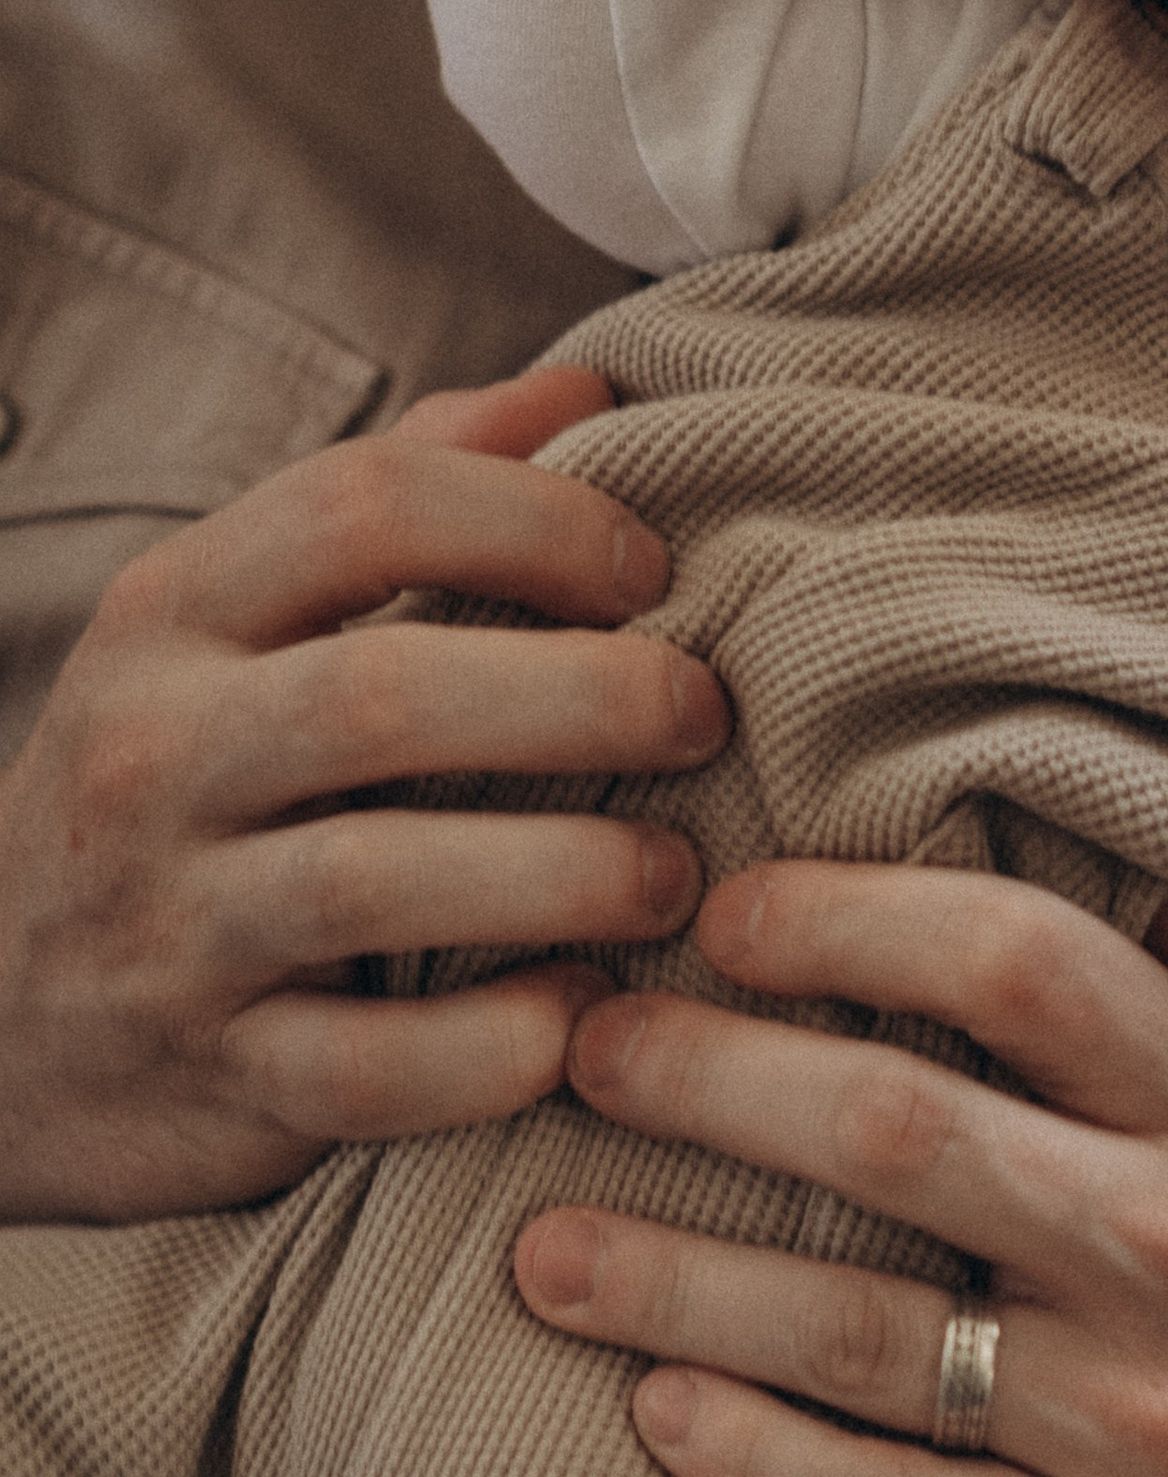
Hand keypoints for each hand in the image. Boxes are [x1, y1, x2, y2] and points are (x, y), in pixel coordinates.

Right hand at [0, 364, 729, 1222]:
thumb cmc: (183, 781)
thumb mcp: (239, 619)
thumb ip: (408, 493)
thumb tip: (583, 394)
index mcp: (174, 614)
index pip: (363, 508)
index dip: (537, 522)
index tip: (653, 574)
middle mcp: (157, 758)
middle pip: (383, 696)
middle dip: (581, 698)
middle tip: (702, 715)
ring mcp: (173, 928)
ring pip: (375, 882)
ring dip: (564, 872)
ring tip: (670, 874)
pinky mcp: (218, 1081)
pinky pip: (374, 1069)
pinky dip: (501, 1044)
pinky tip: (586, 1014)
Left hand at [513, 866, 1167, 1476]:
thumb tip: (1145, 845)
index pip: (1027, 965)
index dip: (854, 923)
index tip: (724, 916)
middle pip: (904, 1133)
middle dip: (713, 1081)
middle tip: (585, 1052)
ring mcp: (1153, 1436)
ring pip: (862, 1335)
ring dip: (676, 1280)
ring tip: (544, 1248)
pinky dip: (750, 1457)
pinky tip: (653, 1404)